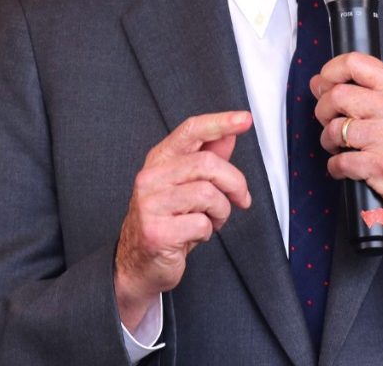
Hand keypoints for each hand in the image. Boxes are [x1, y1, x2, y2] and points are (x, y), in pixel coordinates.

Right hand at [114, 111, 252, 330]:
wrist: (137, 264)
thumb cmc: (167, 221)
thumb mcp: (187, 186)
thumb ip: (207, 158)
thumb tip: (229, 134)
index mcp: (160, 160)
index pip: (191, 131)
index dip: (220, 122)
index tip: (244, 119)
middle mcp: (150, 177)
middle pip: (207, 164)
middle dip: (234, 183)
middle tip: (241, 198)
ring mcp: (150, 204)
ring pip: (208, 194)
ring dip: (221, 212)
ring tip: (212, 220)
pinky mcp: (156, 231)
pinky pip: (201, 224)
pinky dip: (208, 231)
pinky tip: (195, 235)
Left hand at [311, 53, 382, 236]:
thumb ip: (368, 91)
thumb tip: (321, 81)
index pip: (356, 63)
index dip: (330, 71)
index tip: (323, 83)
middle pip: (338, 95)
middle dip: (323, 110)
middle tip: (329, 121)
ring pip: (335, 129)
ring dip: (328, 141)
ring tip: (339, 147)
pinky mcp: (382, 165)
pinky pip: (340, 161)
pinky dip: (335, 167)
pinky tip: (345, 167)